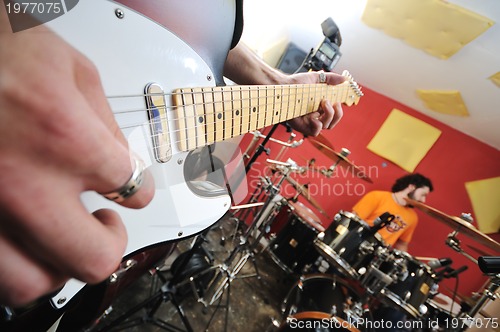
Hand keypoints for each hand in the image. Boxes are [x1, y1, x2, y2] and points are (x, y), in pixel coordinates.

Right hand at [0, 19, 153, 305]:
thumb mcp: (69, 67)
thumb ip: (104, 122)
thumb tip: (123, 163)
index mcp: (63, 135)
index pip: (131, 189)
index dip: (138, 189)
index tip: (132, 189)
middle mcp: (22, 181)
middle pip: (92, 257)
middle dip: (110, 243)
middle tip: (106, 224)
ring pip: (32, 282)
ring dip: (58, 263)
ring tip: (61, 235)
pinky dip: (14, 258)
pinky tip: (20, 229)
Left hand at [286, 71, 344, 136]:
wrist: (282, 87)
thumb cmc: (295, 84)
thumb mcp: (316, 78)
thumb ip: (330, 78)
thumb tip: (344, 79)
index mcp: (320, 108)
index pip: (334, 115)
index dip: (339, 111)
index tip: (339, 101)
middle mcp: (315, 116)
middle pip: (332, 123)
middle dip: (337, 114)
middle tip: (332, 102)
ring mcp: (308, 121)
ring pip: (325, 126)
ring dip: (329, 115)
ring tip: (323, 102)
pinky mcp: (301, 126)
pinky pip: (314, 132)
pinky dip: (317, 126)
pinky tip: (314, 117)